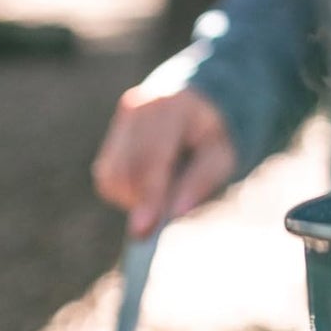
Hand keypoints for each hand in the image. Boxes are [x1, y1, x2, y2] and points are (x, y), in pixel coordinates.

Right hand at [93, 54, 236, 236]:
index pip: (152, 158)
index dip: (147, 195)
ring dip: (131, 197)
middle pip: (126, 169)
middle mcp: (141, 106)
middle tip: (160, 220)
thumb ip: (202, 181)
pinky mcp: (115, 129)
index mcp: (172, 107)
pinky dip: (124, 188)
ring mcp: (124, 117)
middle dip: (140, 203)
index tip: (143, 230)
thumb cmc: (212, 135)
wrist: (199, 100)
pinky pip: (107, 173)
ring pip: (111, 174)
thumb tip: (175, 213)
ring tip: (161, 191)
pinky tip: (149, 182)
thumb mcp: (222, 156)